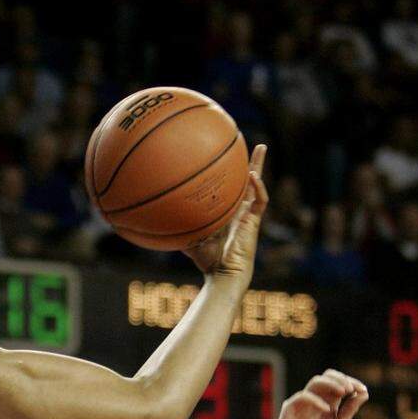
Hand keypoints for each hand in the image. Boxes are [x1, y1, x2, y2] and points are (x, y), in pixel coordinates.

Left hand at [184, 144, 268, 282]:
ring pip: (256, 185)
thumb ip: (178, 227)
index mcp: (225, 213)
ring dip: (258, 166)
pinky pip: (260, 200)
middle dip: (249, 164)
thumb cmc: (206, 260)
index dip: (226, 177)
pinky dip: (258, 187)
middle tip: (250, 145)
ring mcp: (247, 214)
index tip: (220, 159)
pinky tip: (252, 175)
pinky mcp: (254, 220)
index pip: (227, 190)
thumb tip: (156, 217)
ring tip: (261, 147)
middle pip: (246, 182)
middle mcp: (238, 211)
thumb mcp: (188, 239)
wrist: (223, 273)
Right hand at [274, 370, 367, 418]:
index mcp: (327, 402)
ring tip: (344, 391)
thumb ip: (350, 410)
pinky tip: (327, 409)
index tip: (362, 390)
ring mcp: (302, 403)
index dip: (352, 382)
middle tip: (351, 388)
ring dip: (332, 383)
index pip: (339, 383)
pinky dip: (317, 400)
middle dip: (342, 379)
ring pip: (316, 382)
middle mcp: (315, 400)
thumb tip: (364, 393)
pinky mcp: (290, 409)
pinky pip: (303, 397)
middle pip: (327, 377)